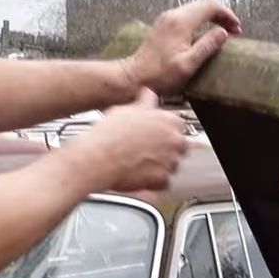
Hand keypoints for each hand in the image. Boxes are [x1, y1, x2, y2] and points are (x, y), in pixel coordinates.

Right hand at [64, 90, 188, 192]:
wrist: (98, 158)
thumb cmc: (109, 134)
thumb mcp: (127, 109)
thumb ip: (144, 102)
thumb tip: (148, 94)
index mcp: (168, 120)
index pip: (178, 126)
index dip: (165, 131)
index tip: (156, 135)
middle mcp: (174, 140)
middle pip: (180, 146)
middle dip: (167, 149)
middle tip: (147, 150)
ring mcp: (170, 161)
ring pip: (172, 165)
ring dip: (161, 165)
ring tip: (140, 163)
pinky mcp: (162, 180)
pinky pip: (164, 182)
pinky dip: (154, 182)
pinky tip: (140, 175)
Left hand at [126, 0, 241, 94]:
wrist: (135, 76)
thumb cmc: (160, 75)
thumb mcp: (188, 64)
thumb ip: (207, 46)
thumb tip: (223, 33)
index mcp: (181, 23)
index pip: (210, 6)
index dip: (227, 14)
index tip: (236, 28)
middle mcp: (173, 16)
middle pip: (204, 4)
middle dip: (221, 15)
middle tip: (234, 30)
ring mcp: (167, 19)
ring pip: (196, 8)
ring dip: (212, 17)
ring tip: (223, 32)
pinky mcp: (164, 25)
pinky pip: (187, 15)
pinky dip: (201, 20)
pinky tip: (206, 34)